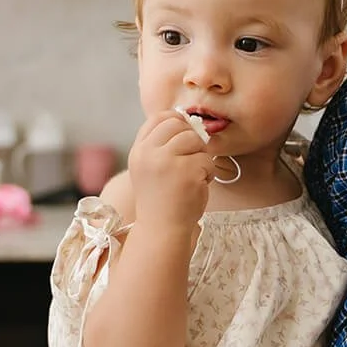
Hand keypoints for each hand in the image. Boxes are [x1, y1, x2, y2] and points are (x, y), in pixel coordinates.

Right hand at [127, 110, 214, 231]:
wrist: (162, 228)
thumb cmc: (162, 198)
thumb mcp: (150, 167)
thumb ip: (161, 145)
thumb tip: (186, 121)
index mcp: (138, 151)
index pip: (159, 118)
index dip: (176, 121)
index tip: (185, 133)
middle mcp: (149, 153)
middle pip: (178, 125)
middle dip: (191, 138)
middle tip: (192, 157)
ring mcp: (167, 161)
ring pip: (194, 139)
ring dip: (201, 155)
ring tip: (194, 173)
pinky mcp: (186, 172)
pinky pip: (207, 159)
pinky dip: (208, 172)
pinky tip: (198, 185)